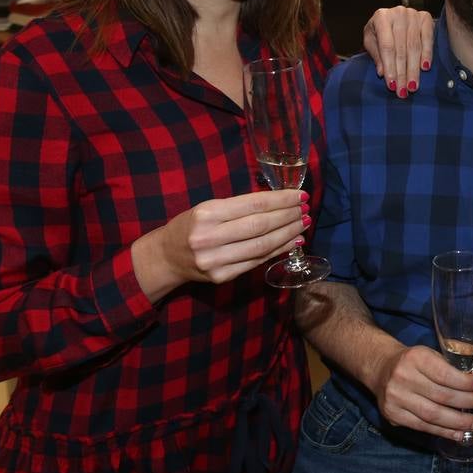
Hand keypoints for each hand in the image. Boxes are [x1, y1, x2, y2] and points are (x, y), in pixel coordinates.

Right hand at [132, 189, 308, 300]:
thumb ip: (239, 206)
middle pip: (260, 225)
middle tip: (305, 209)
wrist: (166, 257)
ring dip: (288, 234)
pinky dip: (278, 251)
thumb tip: (279, 202)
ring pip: (262, 245)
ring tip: (303, 224)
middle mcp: (210, 237)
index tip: (300, 195)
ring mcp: (216, 260)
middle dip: (288, 216)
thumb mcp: (208, 208)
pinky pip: (257, 262)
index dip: (281, 200)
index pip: (253, 205)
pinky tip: (291, 242)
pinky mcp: (222, 277)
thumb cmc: (191, 225)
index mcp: (207, 213)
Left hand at [363, 6, 433, 97]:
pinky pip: (428, 39)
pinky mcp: (425, 18)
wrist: (393, 17)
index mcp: (381, 17)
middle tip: (403, 90)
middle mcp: (398, 13)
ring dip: (414, 69)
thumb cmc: (380, 31)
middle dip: (402, 72)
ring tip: (413, 85)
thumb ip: (376, 55)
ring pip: (415, 47)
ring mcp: (413, 15)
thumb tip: (382, 73)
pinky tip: (424, 68)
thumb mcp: (371, 40)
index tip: (392, 85)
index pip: (387, 46)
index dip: (390, 67)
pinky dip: (427, 55)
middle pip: (402, 49)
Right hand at [372, 344, 472, 438]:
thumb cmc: (414, 362)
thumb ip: (451, 367)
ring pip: (433, 415)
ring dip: (459, 422)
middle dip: (468, 402)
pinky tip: (459, 433)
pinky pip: (423, 427)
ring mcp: (396, 399)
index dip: (468, 383)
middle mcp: (403, 378)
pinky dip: (444, 432)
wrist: (381, 368)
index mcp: (415, 358)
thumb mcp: (431, 354)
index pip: (445, 374)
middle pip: (442, 396)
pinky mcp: (393, 415)